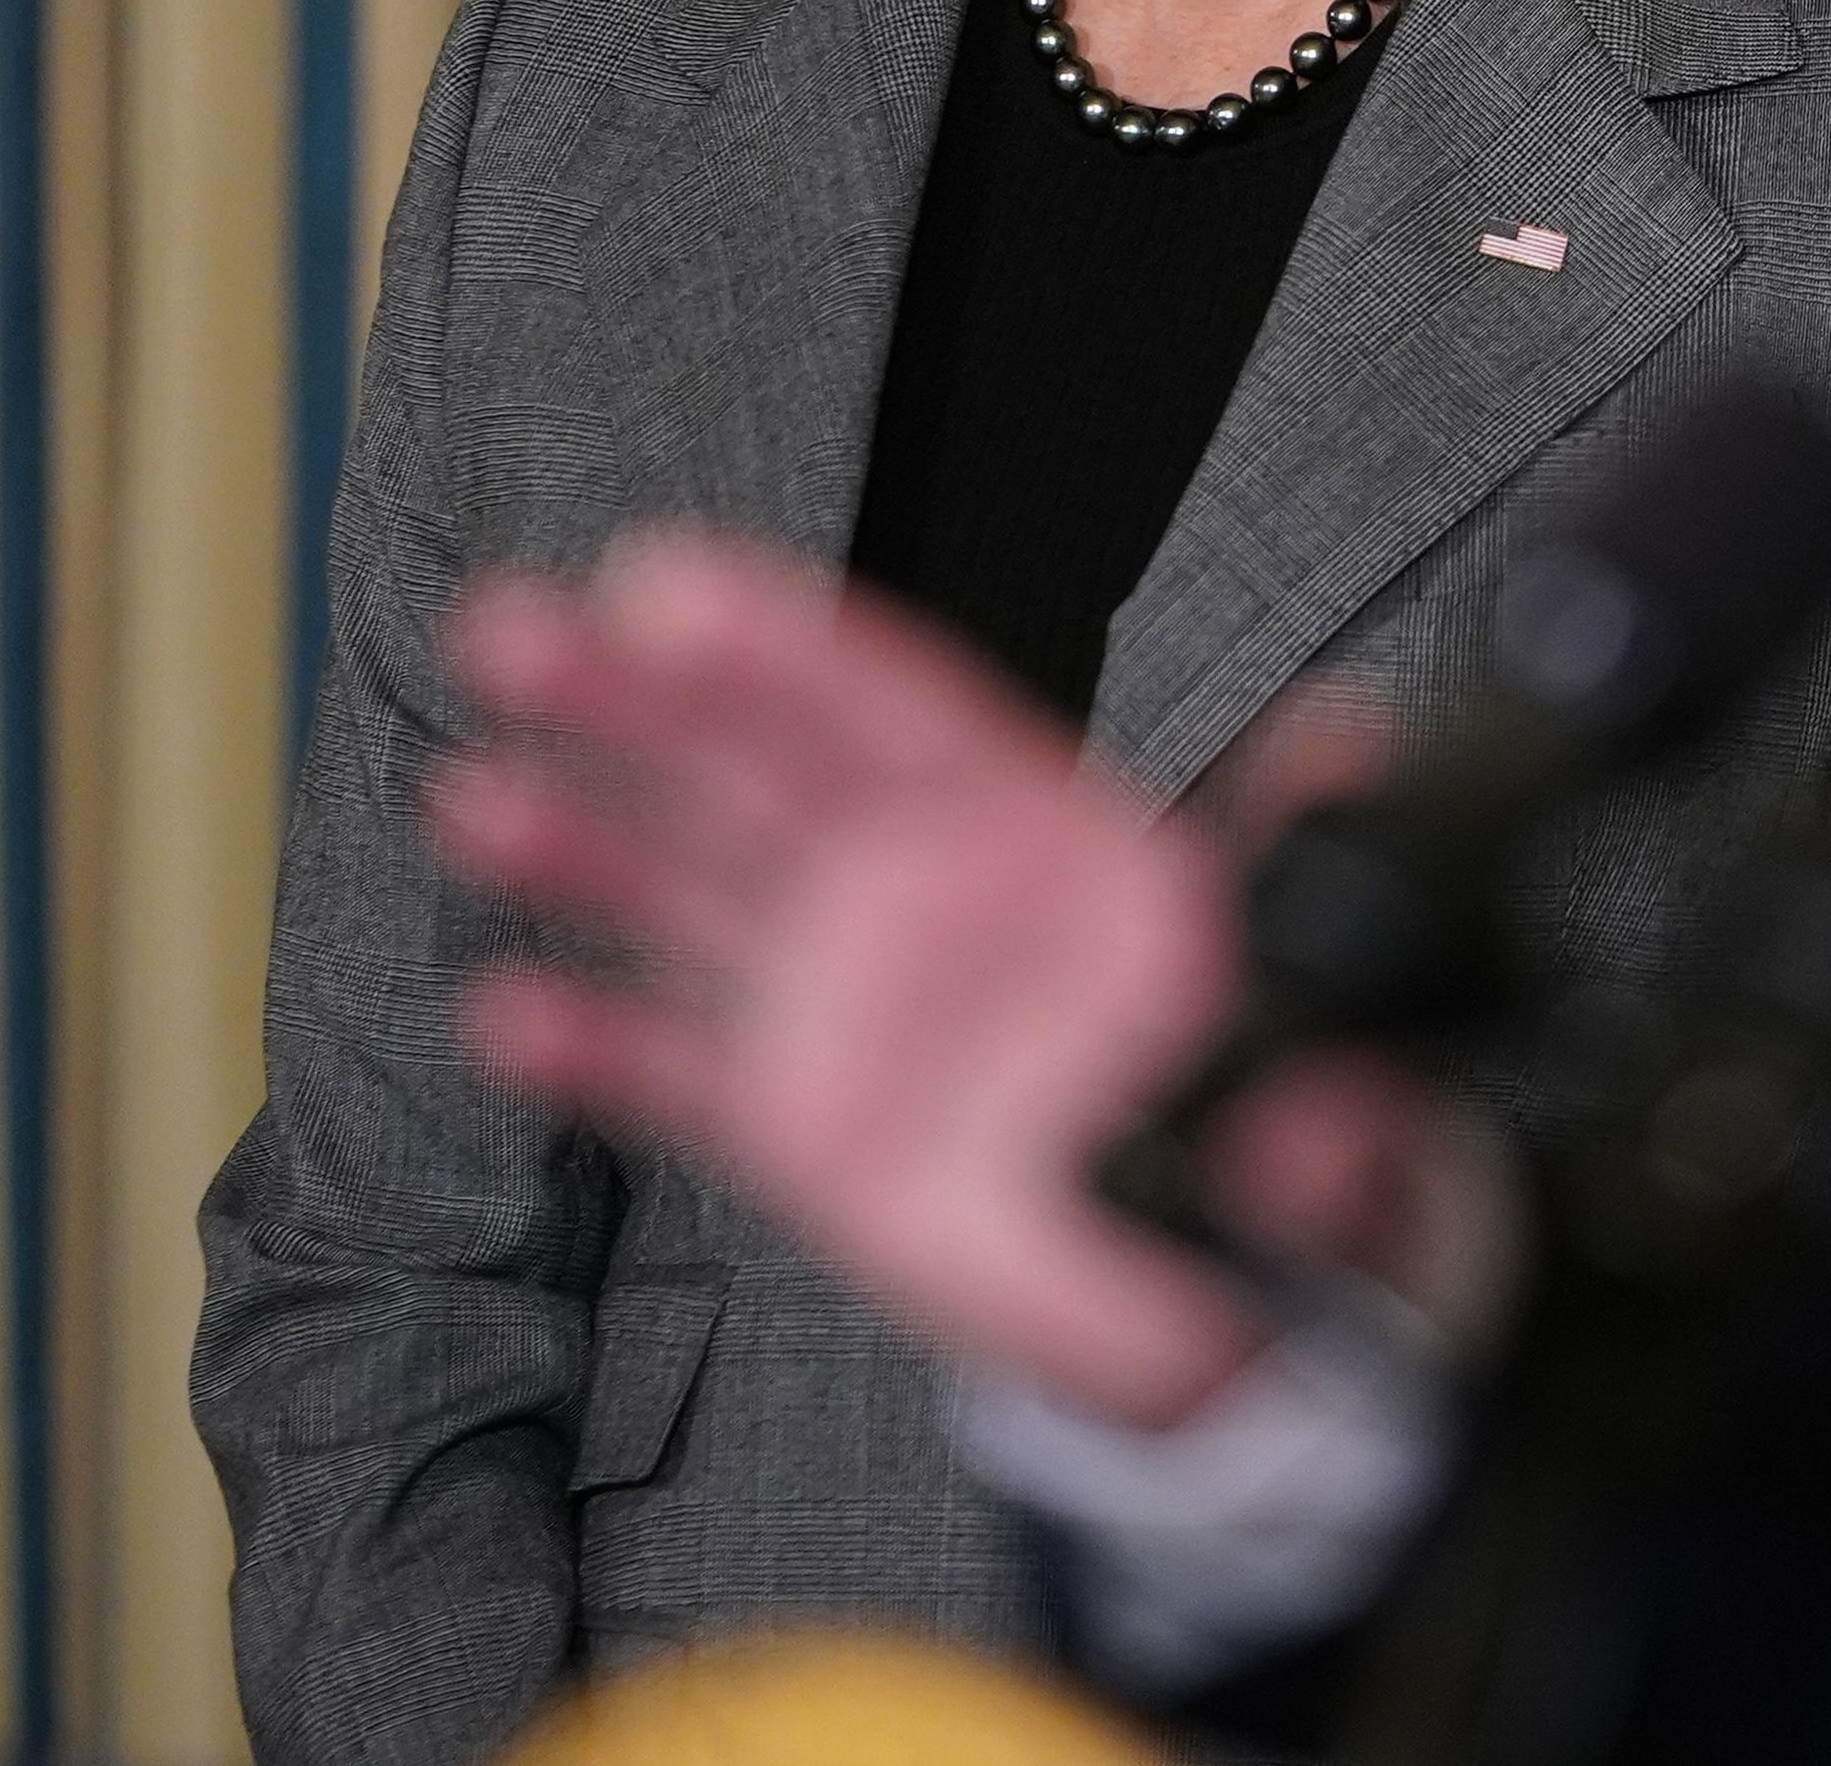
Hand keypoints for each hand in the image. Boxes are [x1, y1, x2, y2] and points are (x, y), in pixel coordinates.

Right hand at [431, 531, 1433, 1427]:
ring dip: (580, 841)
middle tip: (513, 626)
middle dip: (630, 695)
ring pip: (688, 894)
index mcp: (1016, 820)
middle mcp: (908, 889)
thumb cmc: (1244, 1069)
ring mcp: (841, 1000)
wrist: (1213, 1252)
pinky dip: (597, 1044)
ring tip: (474, 795)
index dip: (775, 642)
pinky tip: (506, 1010)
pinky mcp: (799, 1123)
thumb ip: (1303, 859)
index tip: (668, 579)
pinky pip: (682, 1071)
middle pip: (753, 764)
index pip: (882, 703)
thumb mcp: (1300, 951)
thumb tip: (1356, 751)